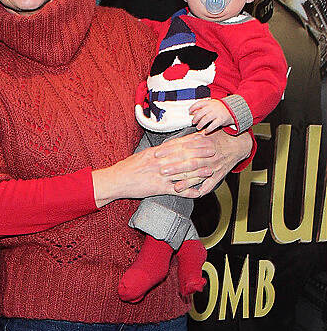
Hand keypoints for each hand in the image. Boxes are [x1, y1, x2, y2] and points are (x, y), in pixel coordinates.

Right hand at [94, 140, 215, 205]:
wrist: (116, 180)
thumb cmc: (128, 167)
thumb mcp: (143, 155)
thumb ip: (157, 152)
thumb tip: (167, 148)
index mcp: (157, 152)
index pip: (178, 144)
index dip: (192, 141)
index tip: (203, 137)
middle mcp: (161, 162)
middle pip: (184, 156)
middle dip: (200, 153)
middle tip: (213, 150)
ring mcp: (160, 176)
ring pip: (183, 173)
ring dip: (198, 172)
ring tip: (210, 171)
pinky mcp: (158, 189)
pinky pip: (176, 190)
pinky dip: (188, 192)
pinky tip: (197, 193)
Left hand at [168, 129, 252, 197]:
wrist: (237, 143)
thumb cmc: (217, 139)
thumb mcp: (203, 134)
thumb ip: (188, 139)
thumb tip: (170, 141)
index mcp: (201, 143)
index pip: (182, 147)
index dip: (169, 150)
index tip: (157, 153)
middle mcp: (207, 155)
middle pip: (189, 162)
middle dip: (175, 167)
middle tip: (162, 171)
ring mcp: (213, 166)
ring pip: (199, 175)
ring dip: (187, 182)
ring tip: (176, 187)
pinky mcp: (219, 175)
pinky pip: (211, 183)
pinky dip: (204, 189)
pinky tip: (195, 194)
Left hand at [189, 99, 231, 132]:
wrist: (233, 110)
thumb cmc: (220, 108)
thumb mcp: (212, 105)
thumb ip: (203, 108)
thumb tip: (194, 112)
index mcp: (210, 102)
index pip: (199, 103)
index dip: (193, 108)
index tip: (189, 112)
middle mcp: (213, 107)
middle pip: (201, 112)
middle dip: (195, 118)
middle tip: (193, 122)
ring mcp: (217, 113)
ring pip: (206, 119)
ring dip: (200, 124)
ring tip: (198, 127)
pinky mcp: (221, 119)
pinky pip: (213, 125)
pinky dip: (208, 129)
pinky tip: (206, 131)